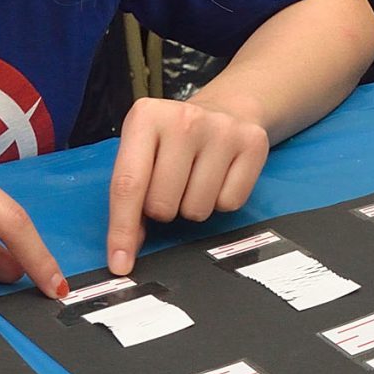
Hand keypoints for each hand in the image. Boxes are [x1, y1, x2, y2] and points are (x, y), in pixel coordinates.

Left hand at [104, 92, 271, 273]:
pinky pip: (229, 203)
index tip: (120, 264)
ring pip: (197, 209)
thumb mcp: (142, 152)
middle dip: (162, 209)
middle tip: (170, 186)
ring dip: (192, 206)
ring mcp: (221, 129)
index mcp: (145, 117)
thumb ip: (129, 196)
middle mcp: (183, 118)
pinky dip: (221, 201)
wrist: (227, 109)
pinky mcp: (253, 143)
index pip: (128, 185)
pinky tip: (218, 177)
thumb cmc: (175, 140)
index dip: (122, 230)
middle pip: (162, 204)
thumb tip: (126, 250)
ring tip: (194, 179)